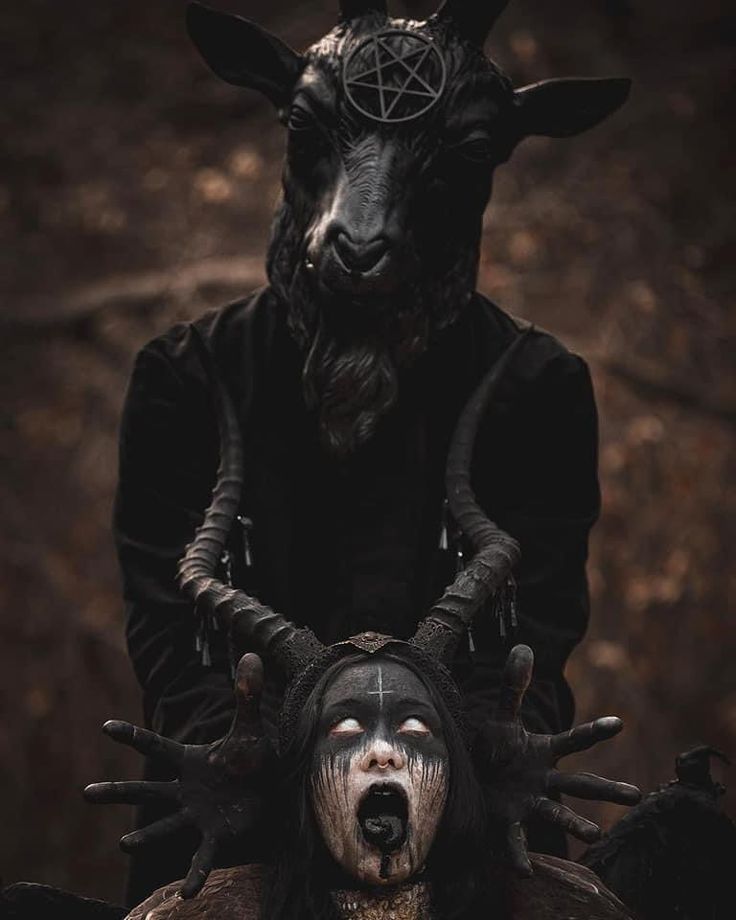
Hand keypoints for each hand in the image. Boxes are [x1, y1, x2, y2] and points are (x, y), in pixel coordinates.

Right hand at [84, 653, 274, 897]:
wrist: (271, 787)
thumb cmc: (252, 757)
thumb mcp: (250, 726)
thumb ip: (248, 695)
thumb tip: (251, 654)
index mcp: (188, 760)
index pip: (155, 745)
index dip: (132, 735)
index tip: (105, 726)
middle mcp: (185, 789)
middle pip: (147, 790)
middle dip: (117, 793)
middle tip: (86, 795)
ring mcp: (197, 814)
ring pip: (165, 826)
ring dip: (144, 836)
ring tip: (123, 844)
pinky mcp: (216, 835)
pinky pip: (202, 856)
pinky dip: (195, 873)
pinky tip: (186, 892)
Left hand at [475, 644, 640, 875]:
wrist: (476, 775)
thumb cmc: (495, 747)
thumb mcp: (503, 717)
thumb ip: (512, 687)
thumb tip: (522, 648)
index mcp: (545, 752)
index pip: (574, 740)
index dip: (594, 731)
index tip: (619, 722)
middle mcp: (544, 779)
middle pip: (580, 784)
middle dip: (606, 789)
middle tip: (636, 796)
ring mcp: (529, 800)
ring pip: (557, 812)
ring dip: (576, 824)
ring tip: (595, 835)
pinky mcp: (509, 818)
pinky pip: (516, 839)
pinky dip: (520, 855)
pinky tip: (525, 870)